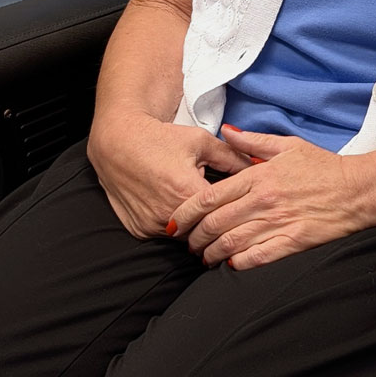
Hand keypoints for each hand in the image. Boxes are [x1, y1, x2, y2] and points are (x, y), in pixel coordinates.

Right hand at [87, 109, 249, 238]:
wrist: (117, 142)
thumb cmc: (158, 139)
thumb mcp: (200, 141)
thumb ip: (233, 158)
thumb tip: (259, 167)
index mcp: (186, 192)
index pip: (222, 214)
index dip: (235, 210)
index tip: (244, 207)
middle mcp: (166, 215)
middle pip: (205, 231)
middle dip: (216, 223)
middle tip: (227, 215)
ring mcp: (150, 225)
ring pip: (185, 238)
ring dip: (195, 228)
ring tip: (204, 213)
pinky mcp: (139, 229)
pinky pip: (164, 235)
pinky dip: (175, 227)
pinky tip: (179, 211)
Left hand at [168, 125, 375, 269]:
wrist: (359, 189)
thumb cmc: (324, 167)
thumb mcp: (288, 146)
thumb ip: (253, 141)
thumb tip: (226, 132)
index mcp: (258, 176)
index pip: (209, 197)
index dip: (186, 212)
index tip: (175, 221)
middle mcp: (263, 200)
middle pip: (214, 224)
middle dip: (194, 238)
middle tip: (189, 244)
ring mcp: (278, 222)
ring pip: (230, 243)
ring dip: (211, 254)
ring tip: (205, 258)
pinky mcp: (293, 242)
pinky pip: (256, 257)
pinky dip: (238, 263)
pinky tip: (231, 265)